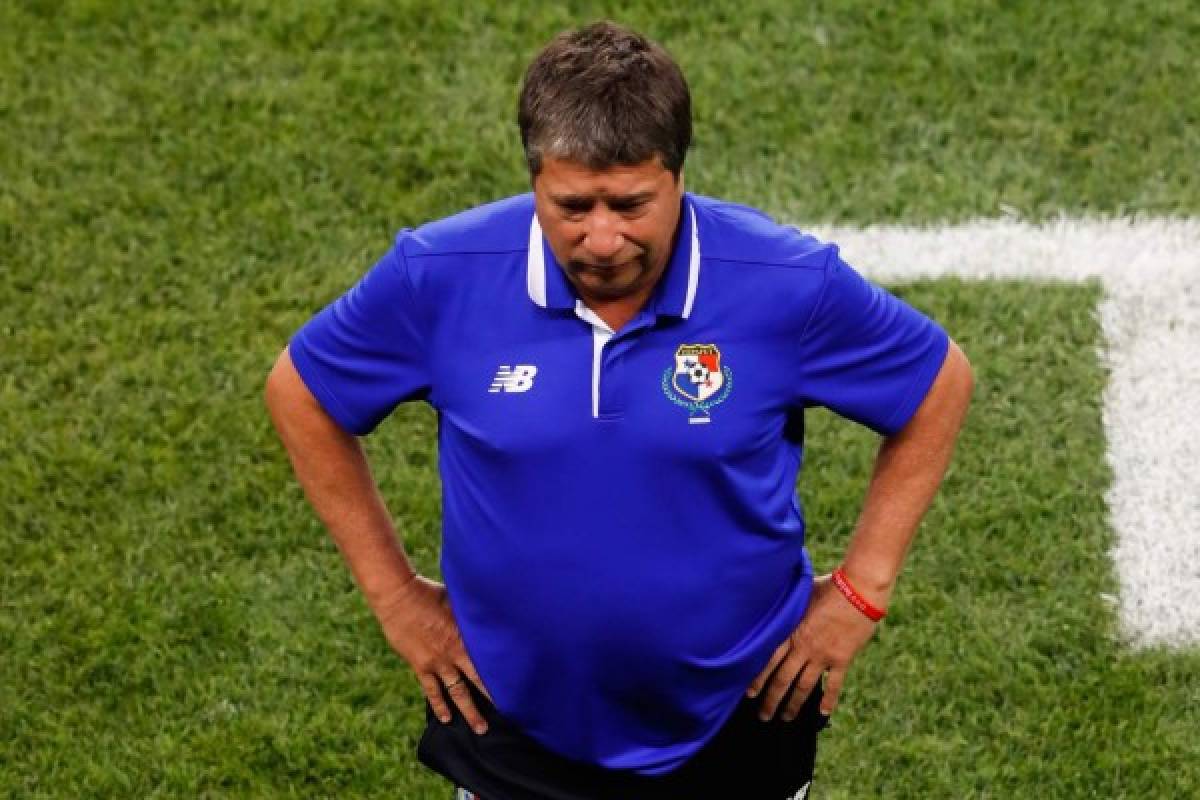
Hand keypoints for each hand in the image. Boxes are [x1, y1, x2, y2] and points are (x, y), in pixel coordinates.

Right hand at [374, 575, 492, 733]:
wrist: (398, 598)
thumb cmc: (429, 592)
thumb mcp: (456, 600)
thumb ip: (471, 612)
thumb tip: (487, 610)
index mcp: (466, 635)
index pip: (490, 658)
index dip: (504, 672)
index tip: (517, 684)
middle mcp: (454, 653)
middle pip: (478, 680)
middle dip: (493, 698)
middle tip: (507, 714)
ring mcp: (437, 663)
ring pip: (457, 693)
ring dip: (469, 711)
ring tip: (480, 728)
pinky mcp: (421, 666)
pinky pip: (432, 691)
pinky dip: (439, 705)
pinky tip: (446, 718)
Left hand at [745, 573, 879, 719]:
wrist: (858, 590)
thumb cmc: (828, 586)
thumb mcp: (801, 593)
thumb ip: (788, 604)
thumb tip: (772, 598)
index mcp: (791, 631)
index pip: (768, 660)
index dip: (758, 679)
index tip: (749, 694)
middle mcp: (804, 647)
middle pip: (783, 679)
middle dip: (771, 700)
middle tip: (763, 716)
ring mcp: (823, 655)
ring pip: (804, 686)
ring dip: (794, 704)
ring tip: (786, 718)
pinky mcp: (842, 659)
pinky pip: (834, 684)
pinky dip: (828, 700)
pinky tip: (823, 713)